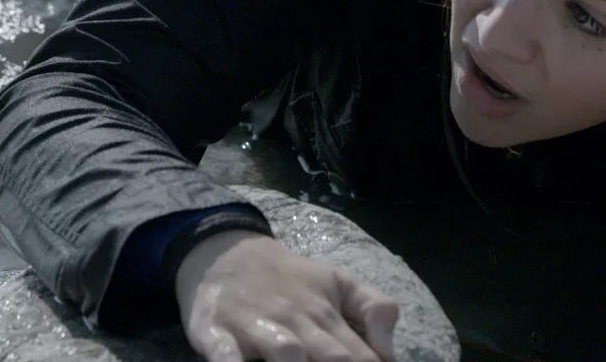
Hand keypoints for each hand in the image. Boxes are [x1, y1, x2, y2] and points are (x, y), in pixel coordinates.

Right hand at [174, 229, 399, 361]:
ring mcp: (256, 328)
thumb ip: (375, 309)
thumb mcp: (339, 283)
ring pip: (286, 355)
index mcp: (326, 315)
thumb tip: (389, 354)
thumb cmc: (292, 279)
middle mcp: (295, 323)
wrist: (227, 253)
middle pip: (331, 357)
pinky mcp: (216, 335)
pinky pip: (226, 358)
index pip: (361, 356)